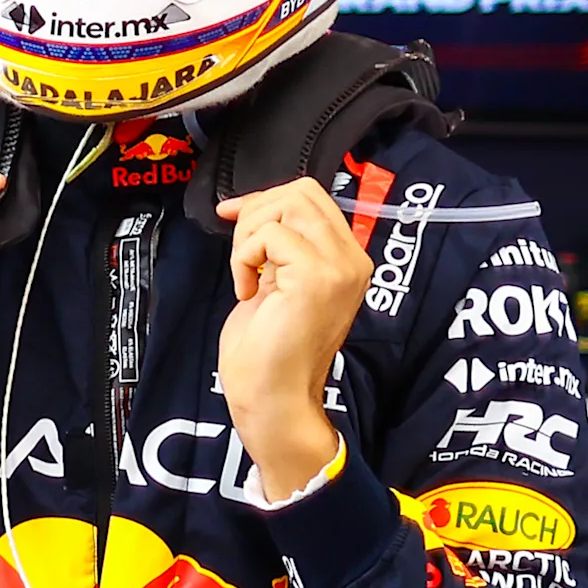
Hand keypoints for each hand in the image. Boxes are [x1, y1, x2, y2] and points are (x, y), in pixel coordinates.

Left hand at [215, 177, 366, 500]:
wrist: (272, 395)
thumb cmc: (266, 347)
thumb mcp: (276, 281)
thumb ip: (280, 245)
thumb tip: (250, 206)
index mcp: (346, 259)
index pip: (311, 196)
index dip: (266, 199)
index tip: (235, 218)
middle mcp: (352, 260)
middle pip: (301, 191)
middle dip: (256, 214)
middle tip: (244, 259)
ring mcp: (339, 268)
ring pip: (286, 205)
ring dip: (249, 237)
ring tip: (247, 276)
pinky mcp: (316, 278)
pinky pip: (269, 235)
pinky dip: (244, 258)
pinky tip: (248, 292)